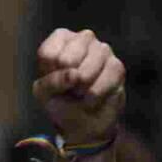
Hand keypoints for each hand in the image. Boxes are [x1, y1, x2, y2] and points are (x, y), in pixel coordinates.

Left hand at [33, 28, 125, 144]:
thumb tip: (74, 74)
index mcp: (61, 38)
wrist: (84, 123)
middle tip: (70, 88)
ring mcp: (103, 50)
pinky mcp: (117, 66)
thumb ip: (51, 82)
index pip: (49, 55)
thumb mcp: (44, 93)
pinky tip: (93, 97)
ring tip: (81, 92)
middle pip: (67, 61)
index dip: (50, 76)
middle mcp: (84, 38)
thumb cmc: (61, 101)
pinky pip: (102, 84)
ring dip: (80, 92)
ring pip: (85, 73)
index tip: (54, 81)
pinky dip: (94, 97)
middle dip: (67, 83)